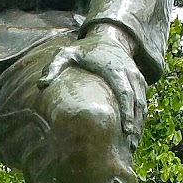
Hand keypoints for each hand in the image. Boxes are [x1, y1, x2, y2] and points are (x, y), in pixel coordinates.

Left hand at [39, 23, 146, 144]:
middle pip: (136, 102)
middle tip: (131, 146)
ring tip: (133, 145)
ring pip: (141, 103)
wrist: (107, 36)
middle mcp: (129, 72)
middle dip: (135, 124)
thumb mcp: (65, 54)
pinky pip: (142, 100)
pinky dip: (140, 116)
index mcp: (114, 68)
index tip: (127, 131)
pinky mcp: (139, 80)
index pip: (124, 93)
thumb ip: (53, 67)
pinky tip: (134, 133)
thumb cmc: (83, 50)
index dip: (127, 112)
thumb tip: (40, 85)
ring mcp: (136, 76)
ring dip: (139, 123)